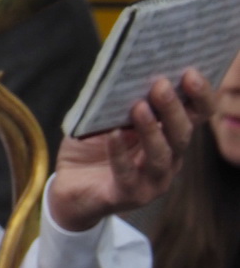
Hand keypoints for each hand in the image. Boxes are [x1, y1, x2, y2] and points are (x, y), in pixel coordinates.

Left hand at [49, 71, 208, 231]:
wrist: (68, 186)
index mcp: (169, 136)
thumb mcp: (107, 118)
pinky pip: (127, 174)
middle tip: (161, 85)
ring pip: (162, 156)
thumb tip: (126, 72)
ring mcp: (151, 181)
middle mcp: (169, 159)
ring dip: (152, 130)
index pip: (197, 116)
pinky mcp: (127, 195)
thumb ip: (121, 101)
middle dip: (173, 108)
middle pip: (182, 134)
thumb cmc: (92, 148)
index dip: (199, 96)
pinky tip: (112, 134)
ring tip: (139, 107)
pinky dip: (120, 153)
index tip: (190, 72)